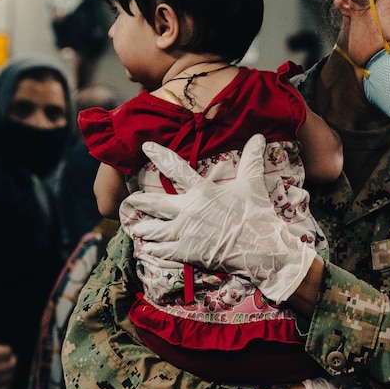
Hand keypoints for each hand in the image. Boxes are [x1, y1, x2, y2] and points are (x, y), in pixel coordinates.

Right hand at [0, 338, 16, 388]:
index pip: (7, 351)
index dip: (7, 349)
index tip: (4, 350)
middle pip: (12, 365)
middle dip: (12, 359)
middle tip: (9, 359)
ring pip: (10, 377)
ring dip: (10, 371)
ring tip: (6, 369)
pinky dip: (7, 384)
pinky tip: (3, 380)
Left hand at [123, 133, 317, 304]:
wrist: (260, 246)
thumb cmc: (256, 213)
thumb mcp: (252, 184)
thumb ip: (252, 160)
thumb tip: (259, 136)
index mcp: (202, 190)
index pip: (177, 168)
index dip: (160, 156)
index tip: (146, 147)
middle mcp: (189, 209)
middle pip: (158, 204)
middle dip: (141, 200)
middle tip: (129, 199)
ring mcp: (186, 231)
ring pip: (157, 229)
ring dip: (144, 227)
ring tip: (134, 227)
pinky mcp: (188, 251)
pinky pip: (165, 250)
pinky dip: (155, 249)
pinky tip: (148, 248)